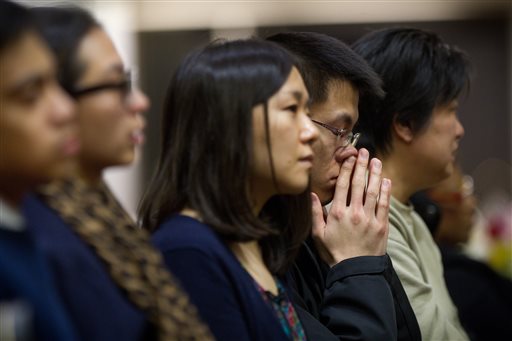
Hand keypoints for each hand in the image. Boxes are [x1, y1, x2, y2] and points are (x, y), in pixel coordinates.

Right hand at [311, 148, 390, 266]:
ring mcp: (369, 219)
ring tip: (376, 161)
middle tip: (365, 152)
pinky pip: (384, 205)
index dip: (347, 169)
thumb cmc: (334, 253)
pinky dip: (386, 191)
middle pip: (358, 184)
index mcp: (337, 213)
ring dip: (375, 174)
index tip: (349, 157)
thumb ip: (315, 213)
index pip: (342, 185)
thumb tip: (311, 194)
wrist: (354, 272)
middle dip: (362, 165)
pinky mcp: (381, 226)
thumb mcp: (317, 234)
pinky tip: (386, 180)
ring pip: (373, 191)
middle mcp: (354, 213)